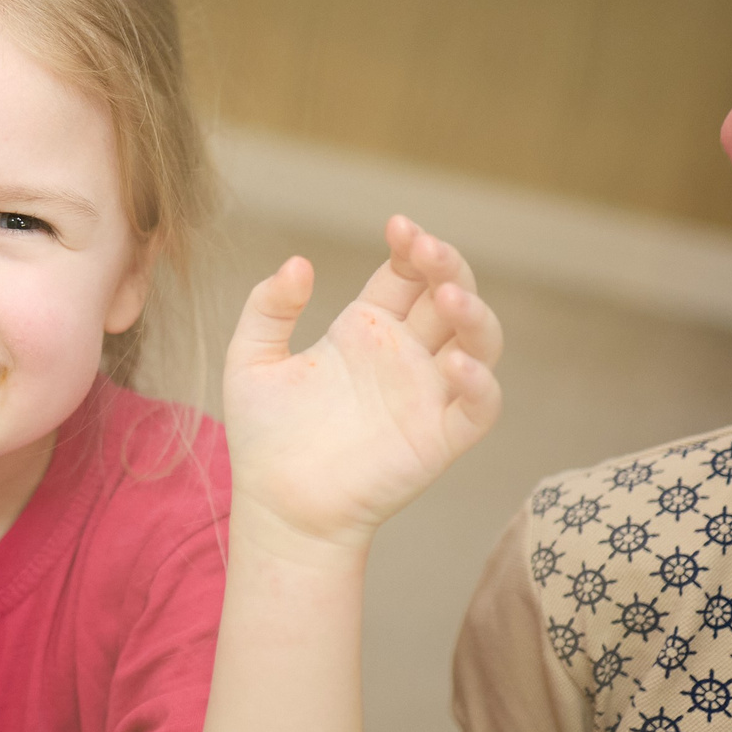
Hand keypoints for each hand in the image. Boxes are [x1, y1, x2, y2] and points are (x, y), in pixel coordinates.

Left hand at [222, 216, 502, 557]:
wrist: (276, 505)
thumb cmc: (264, 436)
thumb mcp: (251, 359)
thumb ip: (268, 306)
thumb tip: (299, 262)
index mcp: (365, 328)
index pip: (407, 273)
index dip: (412, 245)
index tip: (397, 225)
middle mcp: (404, 354)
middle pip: (449, 294)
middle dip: (447, 264)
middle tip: (424, 247)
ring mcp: (427, 394)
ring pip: (479, 341)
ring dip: (474, 312)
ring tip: (449, 294)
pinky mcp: (440, 438)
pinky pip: (479, 405)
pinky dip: (480, 382)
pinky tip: (457, 361)